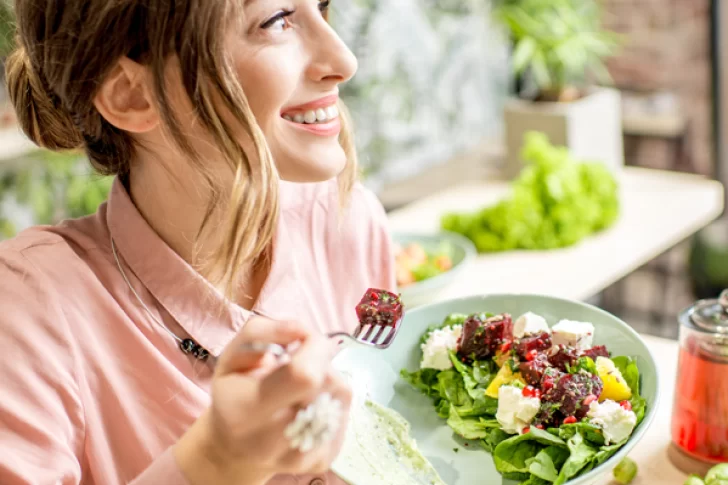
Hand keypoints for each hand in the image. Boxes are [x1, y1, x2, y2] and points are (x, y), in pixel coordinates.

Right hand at [175, 317, 351, 484]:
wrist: (234, 450)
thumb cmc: (233, 394)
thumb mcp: (232, 355)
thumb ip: (262, 332)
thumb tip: (302, 330)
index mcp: (246, 410)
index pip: (304, 375)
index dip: (314, 347)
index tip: (303, 340)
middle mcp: (273, 440)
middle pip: (329, 382)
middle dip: (320, 361)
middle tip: (299, 363)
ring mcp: (301, 456)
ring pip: (341, 395)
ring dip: (327, 379)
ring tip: (302, 386)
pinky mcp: (322, 461)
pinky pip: (345, 413)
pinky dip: (332, 400)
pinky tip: (310, 403)